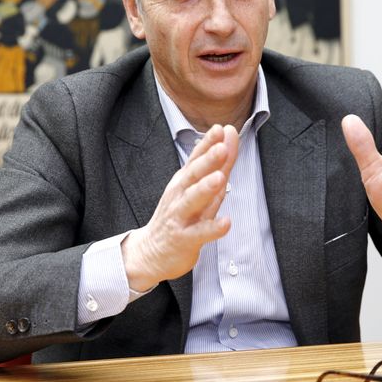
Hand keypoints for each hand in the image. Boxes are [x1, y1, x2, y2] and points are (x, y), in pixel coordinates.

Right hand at [122, 124, 238, 289]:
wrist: (151, 252)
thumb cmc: (180, 216)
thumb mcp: (198, 188)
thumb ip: (217, 164)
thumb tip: (230, 136)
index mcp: (184, 181)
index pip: (196, 158)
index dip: (208, 144)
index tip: (221, 129)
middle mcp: (179, 195)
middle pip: (193, 175)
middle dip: (207, 161)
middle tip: (221, 148)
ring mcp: (180, 217)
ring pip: (192, 201)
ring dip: (205, 189)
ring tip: (219, 178)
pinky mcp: (184, 239)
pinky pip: (199, 233)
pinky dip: (213, 228)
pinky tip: (226, 223)